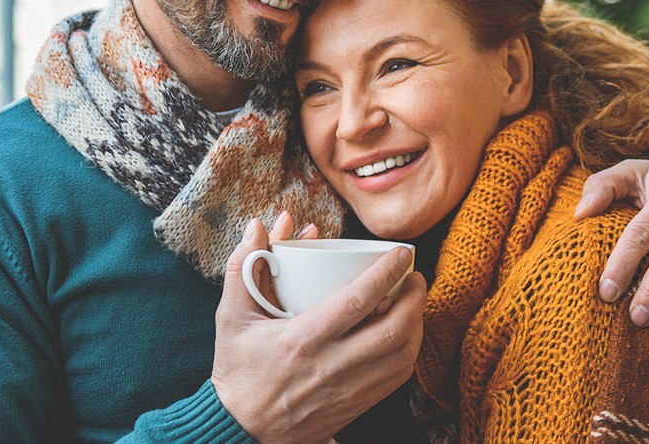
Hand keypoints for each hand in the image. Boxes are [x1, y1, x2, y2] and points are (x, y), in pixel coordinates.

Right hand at [212, 217, 425, 441]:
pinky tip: (405, 335)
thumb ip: (244, 266)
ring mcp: (348, 389)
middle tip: (415, 276)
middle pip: (393, 330)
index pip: (357, 301)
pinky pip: (397, 378)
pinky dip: (408, 351)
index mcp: (302, 340)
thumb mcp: (231, 317)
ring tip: (413, 302)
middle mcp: (331, 366)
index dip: (386, 273)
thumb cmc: (238, 370)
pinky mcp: (356, 405)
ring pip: (402, 356)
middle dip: (415, 298)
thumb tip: (258, 225)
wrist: (241, 431)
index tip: (402, 253)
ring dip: (417, 325)